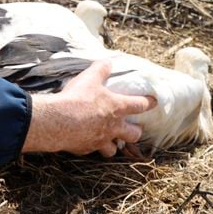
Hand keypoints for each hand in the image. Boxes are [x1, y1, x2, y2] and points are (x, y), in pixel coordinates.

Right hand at [22, 60, 156, 156]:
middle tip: (133, 129)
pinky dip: (92, 146)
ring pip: (114, 149)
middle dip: (135, 132)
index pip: (139, 105)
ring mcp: (100, 140)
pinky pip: (93, 151)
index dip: (148, 103)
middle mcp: (113, 127)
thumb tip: (108, 62)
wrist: (58, 121)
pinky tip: (86, 141)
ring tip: (110, 140)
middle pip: (133, 135)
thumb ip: (101, 69)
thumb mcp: (89, 77)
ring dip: (113, 145)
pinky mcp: (86, 149)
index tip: (154, 102)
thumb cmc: (78, 98)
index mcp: (117, 107)